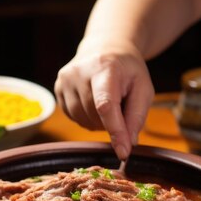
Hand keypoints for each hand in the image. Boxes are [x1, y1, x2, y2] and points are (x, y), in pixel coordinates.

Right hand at [54, 41, 153, 159]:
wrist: (104, 48)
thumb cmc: (127, 71)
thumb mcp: (143, 88)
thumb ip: (137, 115)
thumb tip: (128, 143)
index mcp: (105, 67)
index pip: (106, 105)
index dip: (115, 131)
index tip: (123, 152)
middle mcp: (79, 72)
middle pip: (95, 116)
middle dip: (111, 122)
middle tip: (120, 107)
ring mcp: (65, 80)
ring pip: (82, 120)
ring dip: (98, 122)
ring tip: (107, 103)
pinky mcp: (57, 88)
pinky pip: (73, 117)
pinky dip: (87, 118)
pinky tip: (93, 103)